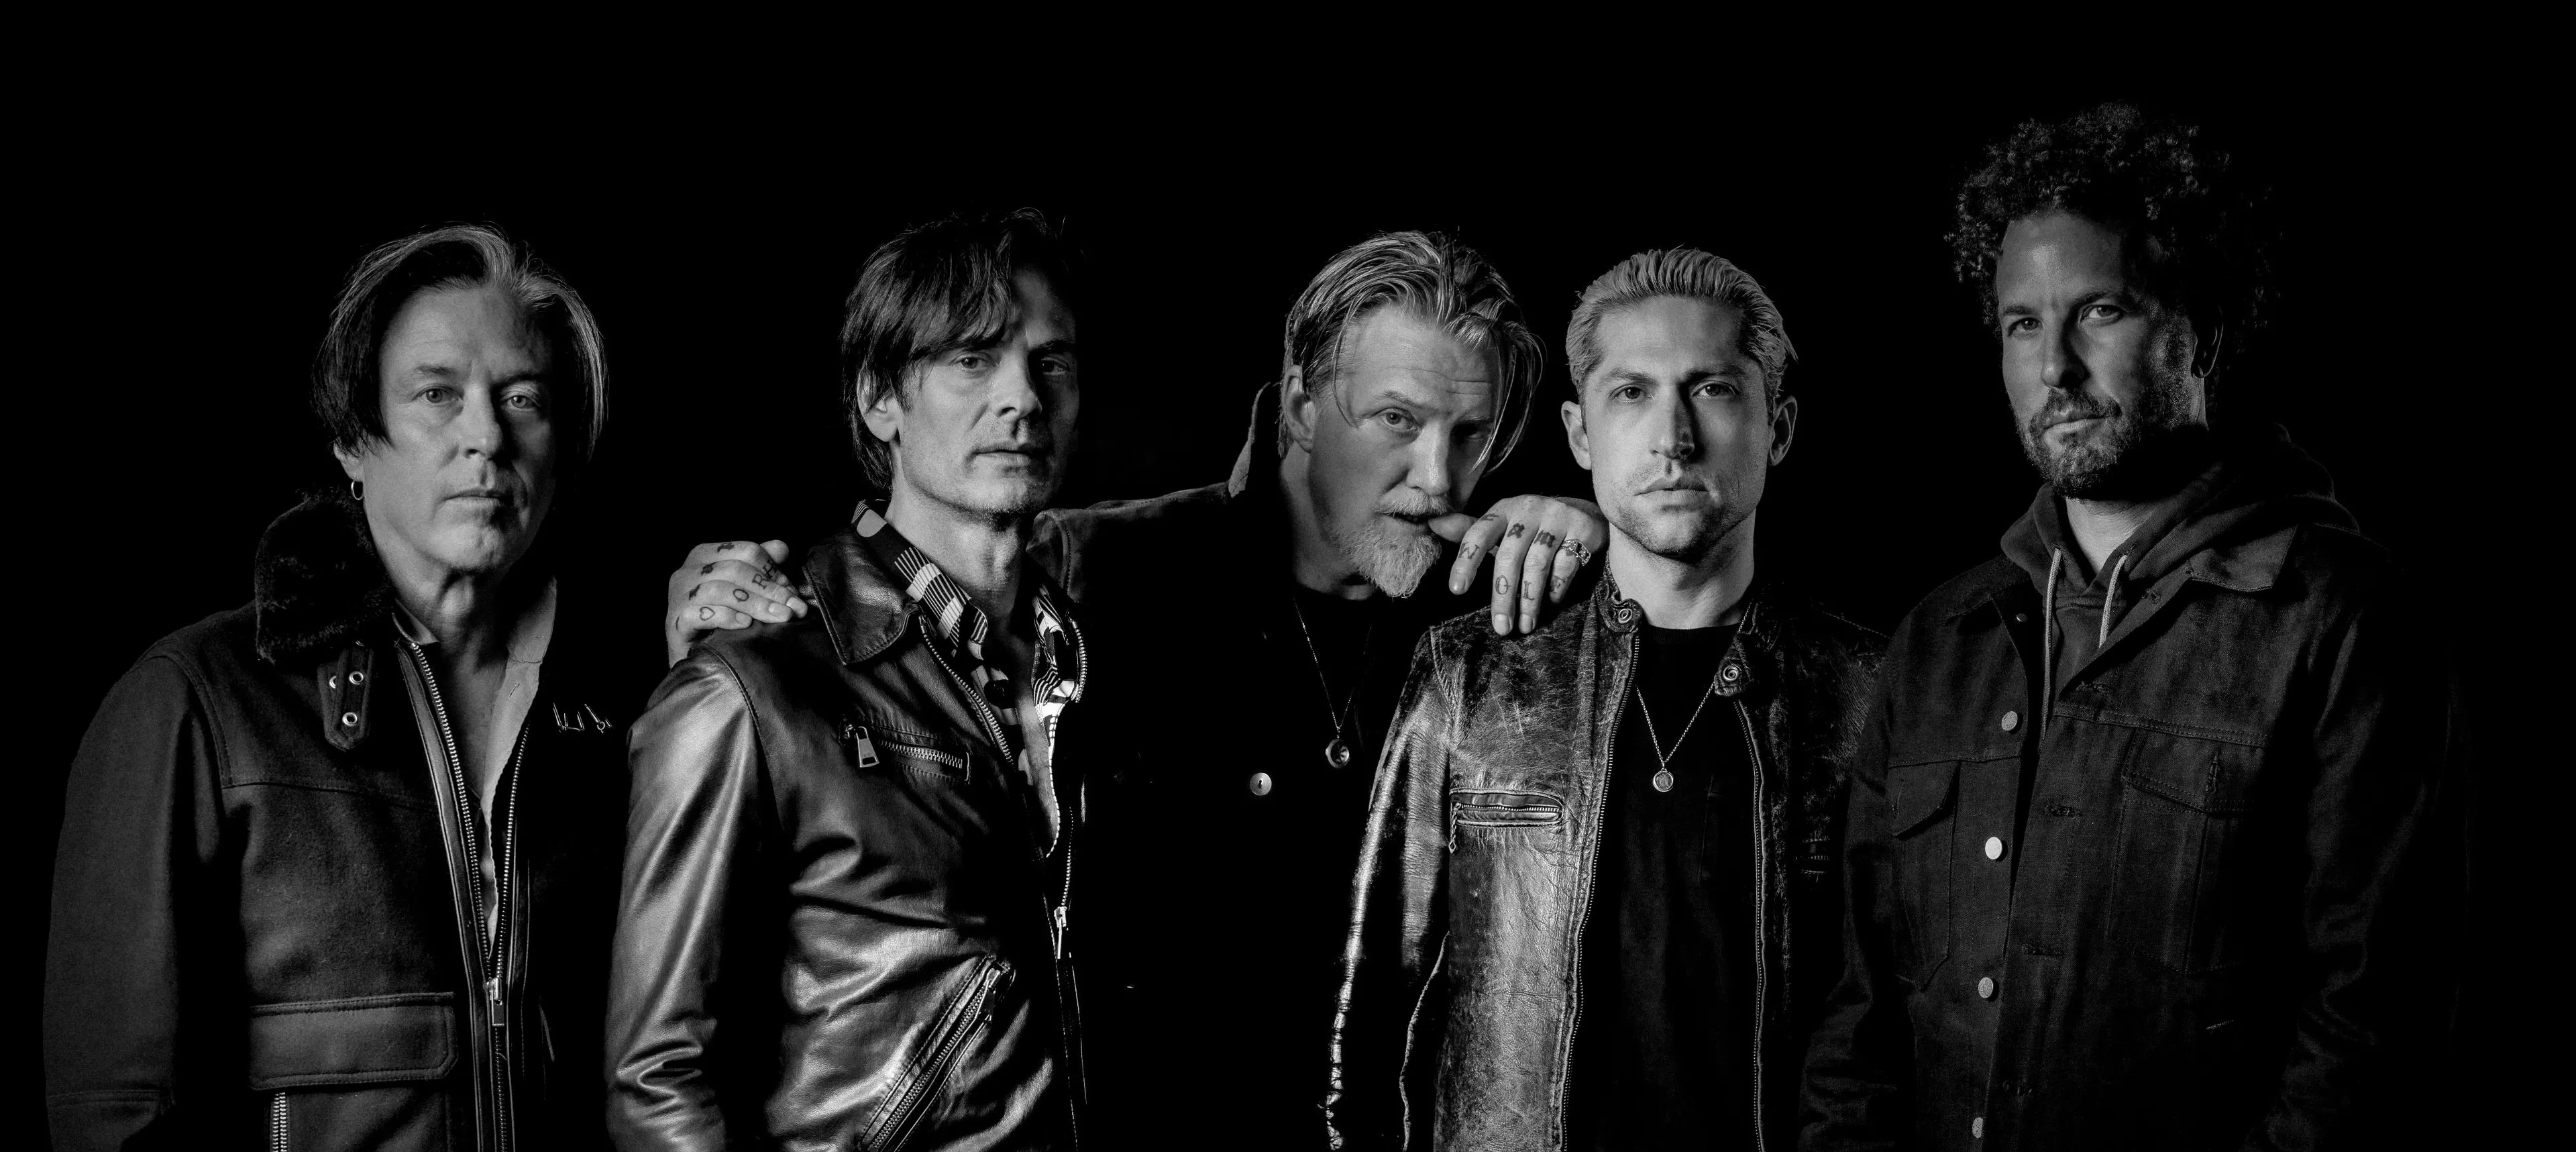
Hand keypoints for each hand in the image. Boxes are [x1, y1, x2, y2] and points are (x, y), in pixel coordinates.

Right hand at [665, 540, 808, 665]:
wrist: (697, 655)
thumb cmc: (724, 618)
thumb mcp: (746, 588)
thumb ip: (761, 566)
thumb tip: (781, 548)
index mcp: (705, 555)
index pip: (746, 551)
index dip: (773, 570)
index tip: (792, 592)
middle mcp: (687, 572)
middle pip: (735, 570)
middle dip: (769, 589)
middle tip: (793, 609)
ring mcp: (677, 597)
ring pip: (718, 590)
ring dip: (754, 604)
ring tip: (777, 617)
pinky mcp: (674, 623)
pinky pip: (698, 614)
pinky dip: (725, 617)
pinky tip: (745, 624)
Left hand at [1430, 495, 1607, 635]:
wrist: (1583, 512)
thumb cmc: (1533, 526)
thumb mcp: (1503, 525)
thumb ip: (1471, 530)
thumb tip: (1434, 523)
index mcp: (1504, 509)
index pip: (1478, 533)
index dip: (1466, 561)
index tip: (1456, 590)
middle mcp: (1529, 509)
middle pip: (1509, 556)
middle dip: (1503, 596)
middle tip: (1501, 627)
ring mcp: (1558, 517)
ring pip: (1537, 564)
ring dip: (1529, 600)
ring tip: (1525, 626)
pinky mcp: (1583, 529)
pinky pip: (1566, 564)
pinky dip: (1556, 587)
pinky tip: (1551, 602)